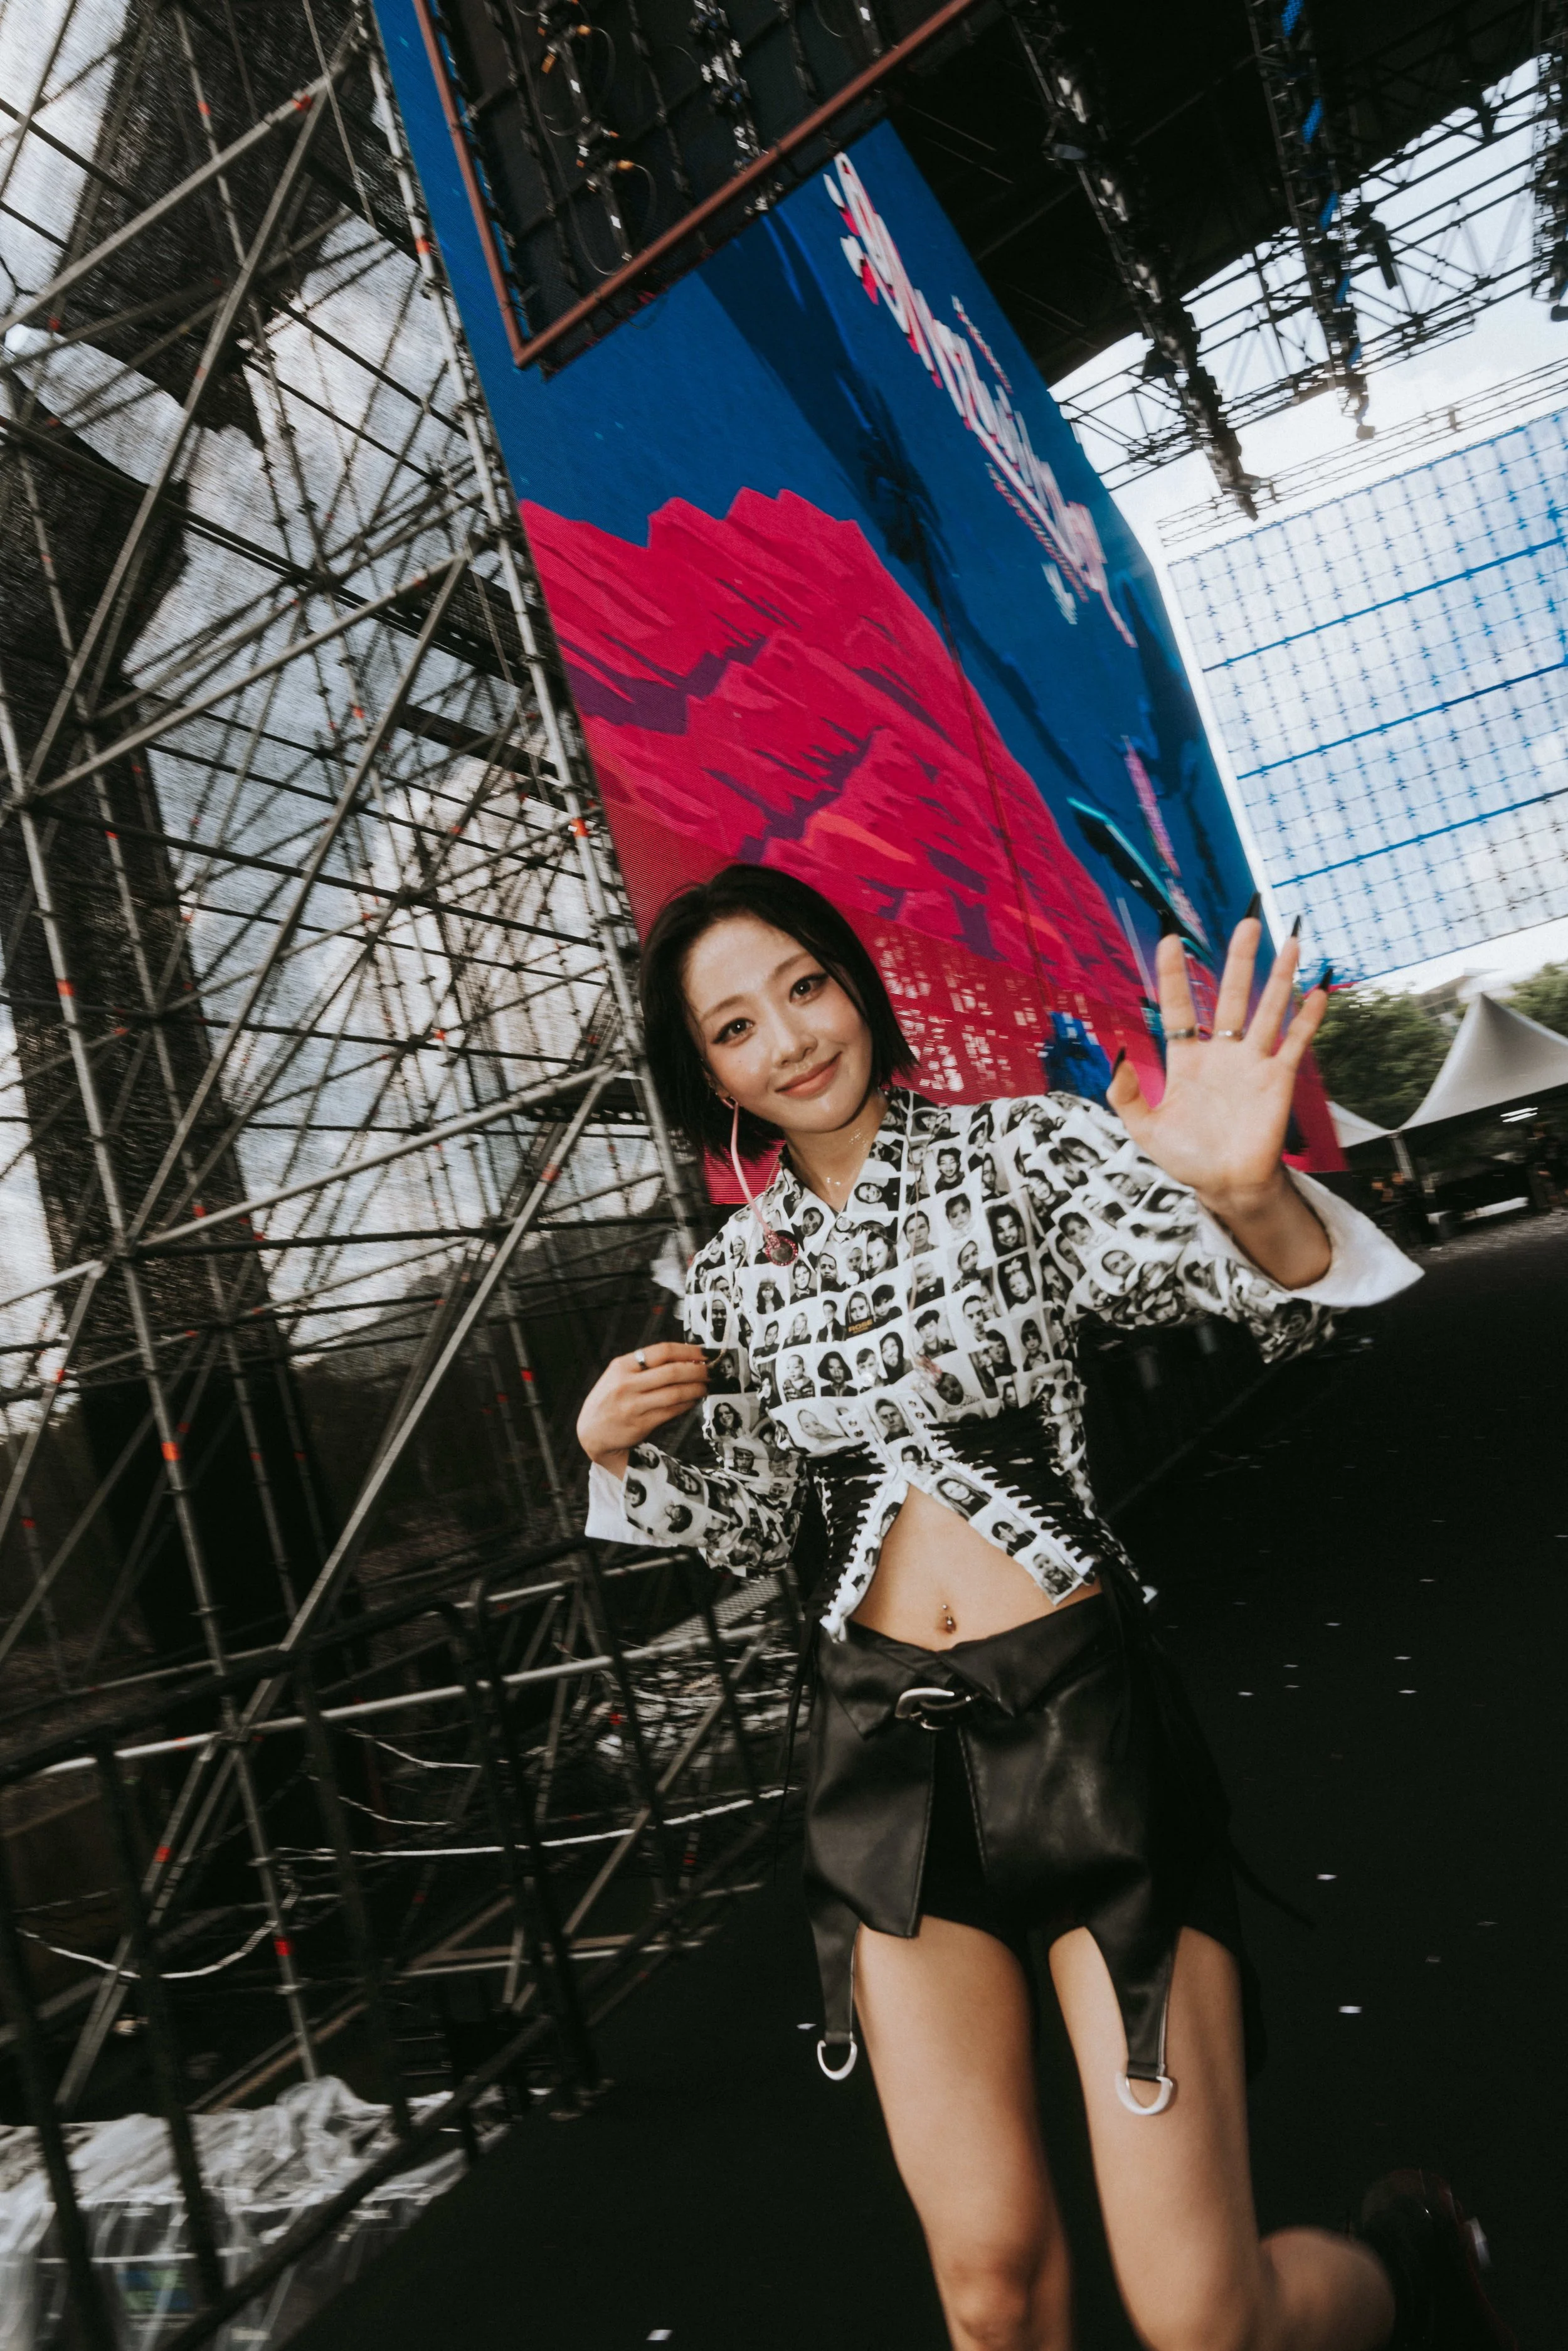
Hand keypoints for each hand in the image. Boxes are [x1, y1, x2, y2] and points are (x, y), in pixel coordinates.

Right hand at [576, 1343, 708, 1476]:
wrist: (591, 1433)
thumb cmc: (609, 1400)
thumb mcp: (617, 1375)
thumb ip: (644, 1366)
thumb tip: (683, 1358)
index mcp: (621, 1366)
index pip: (661, 1351)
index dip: (686, 1351)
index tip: (702, 1352)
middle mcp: (627, 1384)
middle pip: (672, 1372)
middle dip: (697, 1370)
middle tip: (709, 1370)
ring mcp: (634, 1405)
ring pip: (675, 1393)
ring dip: (696, 1389)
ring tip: (705, 1386)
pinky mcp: (641, 1424)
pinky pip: (672, 1411)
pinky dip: (687, 1405)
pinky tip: (693, 1400)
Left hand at [1107, 917, 1331, 1286]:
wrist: (1225, 1185)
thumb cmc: (1186, 1157)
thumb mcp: (1145, 1129)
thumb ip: (1126, 1095)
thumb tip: (1119, 1057)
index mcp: (1186, 1060)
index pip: (1179, 1008)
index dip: (1175, 976)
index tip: (1170, 940)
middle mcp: (1221, 1053)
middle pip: (1230, 996)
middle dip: (1239, 961)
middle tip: (1246, 923)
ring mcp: (1252, 1063)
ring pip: (1267, 1011)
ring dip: (1279, 978)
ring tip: (1290, 943)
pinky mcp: (1277, 1080)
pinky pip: (1294, 1044)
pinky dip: (1306, 1020)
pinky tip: (1316, 993)